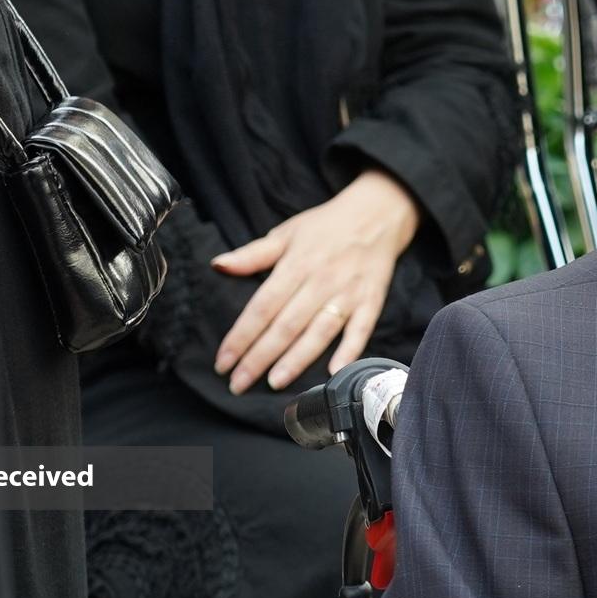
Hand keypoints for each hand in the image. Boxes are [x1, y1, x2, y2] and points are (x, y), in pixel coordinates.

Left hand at [210, 170, 421, 392]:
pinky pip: (361, 329)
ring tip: (275, 382)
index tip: (222, 362)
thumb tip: (217, 265)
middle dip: (260, 357)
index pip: (262, 306)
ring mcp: (348, 293)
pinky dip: (350, 350)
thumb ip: (252, 255)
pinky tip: (335, 371)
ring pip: (320, 331)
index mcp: (296, 264)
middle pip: (286, 325)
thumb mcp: (287, 233)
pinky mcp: (371, 301)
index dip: (241, 336)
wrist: (378, 212)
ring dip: (298, 359)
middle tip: (238, 384)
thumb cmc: (326, 226)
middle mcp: (321, 280)